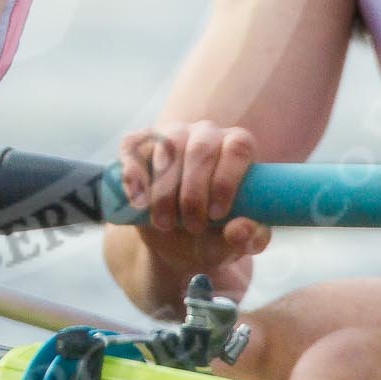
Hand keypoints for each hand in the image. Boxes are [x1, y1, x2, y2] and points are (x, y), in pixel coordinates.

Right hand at [115, 122, 271, 295]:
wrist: (173, 241)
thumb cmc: (212, 237)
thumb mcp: (233, 245)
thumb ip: (247, 240)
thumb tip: (241, 228)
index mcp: (238, 150)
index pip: (238, 147)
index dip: (227, 179)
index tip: (217, 214)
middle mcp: (206, 134)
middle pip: (202, 148)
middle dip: (194, 192)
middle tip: (192, 227)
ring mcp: (171, 134)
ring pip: (168, 146)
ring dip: (165, 190)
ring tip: (165, 223)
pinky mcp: (140, 144)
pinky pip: (134, 147)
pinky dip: (135, 175)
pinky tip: (139, 202)